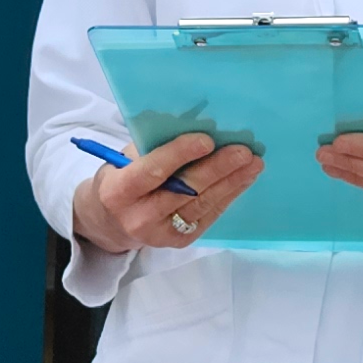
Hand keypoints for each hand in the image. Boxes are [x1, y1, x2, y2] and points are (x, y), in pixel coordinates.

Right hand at [71, 131, 262, 252]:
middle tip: (243, 151)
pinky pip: (208, 215)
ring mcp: (160, 234)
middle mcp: (138, 217)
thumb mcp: (123, 159)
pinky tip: (243, 179)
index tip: (207, 140)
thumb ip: (151, 145)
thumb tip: (193, 122)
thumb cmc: (120, 179)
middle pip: (184, 191)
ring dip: (231, 182)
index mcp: (118, 191)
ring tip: (253, 163)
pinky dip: (228, 195)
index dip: (180, 154)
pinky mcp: (179, 241)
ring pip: (202, 204)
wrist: (110, 222)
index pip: (152, 171)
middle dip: (217, 169)